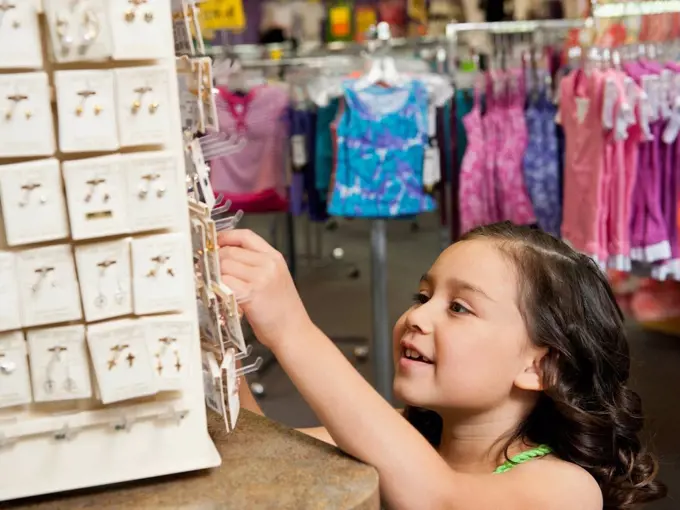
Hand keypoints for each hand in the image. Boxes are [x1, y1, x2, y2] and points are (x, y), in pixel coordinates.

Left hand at [218, 229, 310, 350]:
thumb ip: (255, 265)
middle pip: (230, 251)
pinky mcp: (251, 293)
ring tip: (219, 286)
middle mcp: (268, 264)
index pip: (246, 236)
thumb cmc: (283, 310)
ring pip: (224, 266)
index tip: (216, 242)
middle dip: (216, 260)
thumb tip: (227, 258)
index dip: (227, 236)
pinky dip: (219, 288)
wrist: (293, 331)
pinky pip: (225, 282)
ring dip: (216, 276)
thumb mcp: (275, 278)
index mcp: (275, 257)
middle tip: (211, 271)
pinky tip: (222, 295)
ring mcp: (260, 278)